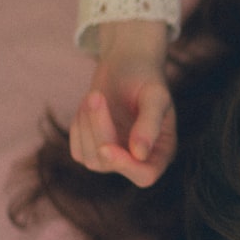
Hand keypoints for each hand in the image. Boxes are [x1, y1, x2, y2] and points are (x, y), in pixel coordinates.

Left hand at [69, 20, 175, 187]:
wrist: (126, 64)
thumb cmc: (146, 77)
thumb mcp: (154, 96)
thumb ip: (150, 125)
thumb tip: (139, 154)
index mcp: (162, 151)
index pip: (145, 175)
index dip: (126, 166)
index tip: (107, 148)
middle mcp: (139, 159)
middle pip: (111, 163)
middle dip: (99, 131)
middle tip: (97, 95)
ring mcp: (115, 157)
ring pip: (90, 158)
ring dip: (87, 124)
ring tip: (95, 95)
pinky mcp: (93, 150)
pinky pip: (77, 150)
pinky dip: (78, 126)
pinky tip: (90, 107)